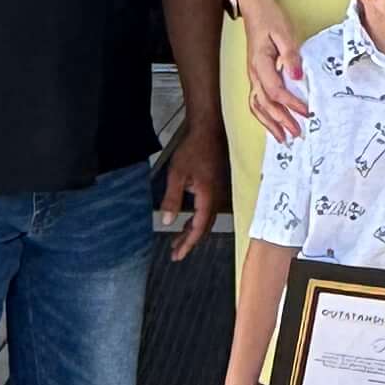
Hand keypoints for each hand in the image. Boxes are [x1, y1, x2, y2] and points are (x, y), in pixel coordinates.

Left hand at [157, 123, 227, 261]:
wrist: (209, 130)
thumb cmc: (193, 149)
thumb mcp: (177, 174)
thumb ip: (172, 199)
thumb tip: (167, 221)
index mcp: (208, 197)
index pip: (198, 228)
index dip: (188, 243)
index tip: (178, 254)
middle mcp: (216, 198)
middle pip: (204, 227)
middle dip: (189, 242)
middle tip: (176, 253)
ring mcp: (218, 192)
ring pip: (206, 219)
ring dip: (192, 232)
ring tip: (177, 241)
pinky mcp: (216, 187)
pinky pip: (207, 210)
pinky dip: (197, 220)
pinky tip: (187, 221)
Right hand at [237, 0, 308, 144]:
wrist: (254, 7)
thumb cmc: (270, 18)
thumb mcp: (284, 32)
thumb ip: (290, 56)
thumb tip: (297, 77)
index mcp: (260, 63)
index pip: (276, 90)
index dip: (291, 103)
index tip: (306, 111)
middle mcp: (254, 73)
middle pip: (266, 104)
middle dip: (282, 121)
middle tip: (298, 133)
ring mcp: (253, 75)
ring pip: (258, 106)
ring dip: (270, 123)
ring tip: (284, 137)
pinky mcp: (255, 75)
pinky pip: (256, 100)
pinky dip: (264, 115)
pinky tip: (273, 123)